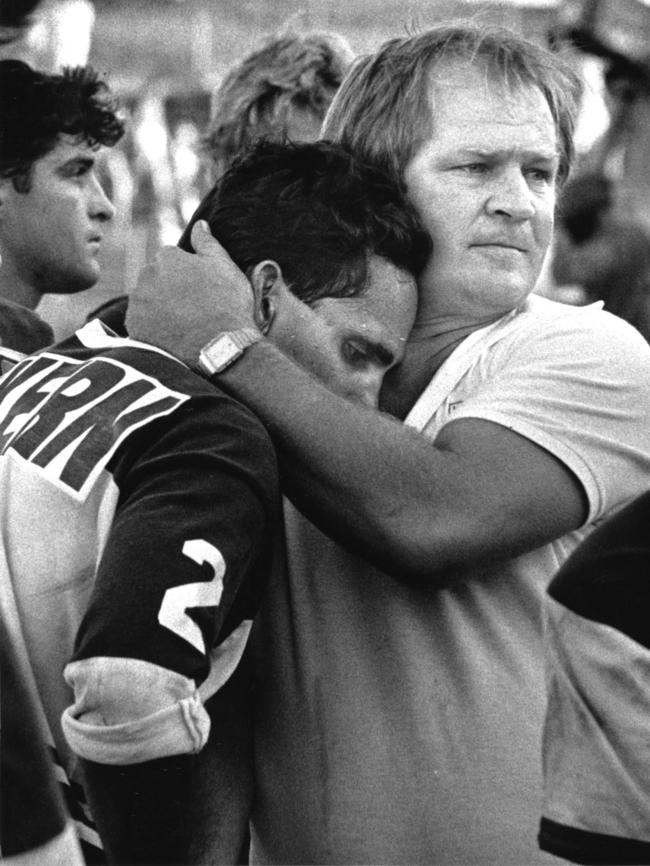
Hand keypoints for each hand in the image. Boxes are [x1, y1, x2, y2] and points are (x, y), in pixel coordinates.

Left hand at [126, 221, 257, 362]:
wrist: (221, 347)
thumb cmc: (228, 304)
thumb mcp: (225, 266)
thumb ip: (207, 242)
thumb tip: (200, 224)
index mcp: (167, 257)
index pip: (172, 260)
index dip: (188, 276)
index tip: (201, 291)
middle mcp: (146, 274)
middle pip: (156, 279)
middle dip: (170, 289)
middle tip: (193, 308)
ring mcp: (138, 301)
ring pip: (147, 299)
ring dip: (160, 307)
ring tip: (184, 323)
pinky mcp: (134, 326)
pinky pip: (141, 321)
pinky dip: (152, 326)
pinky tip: (172, 334)